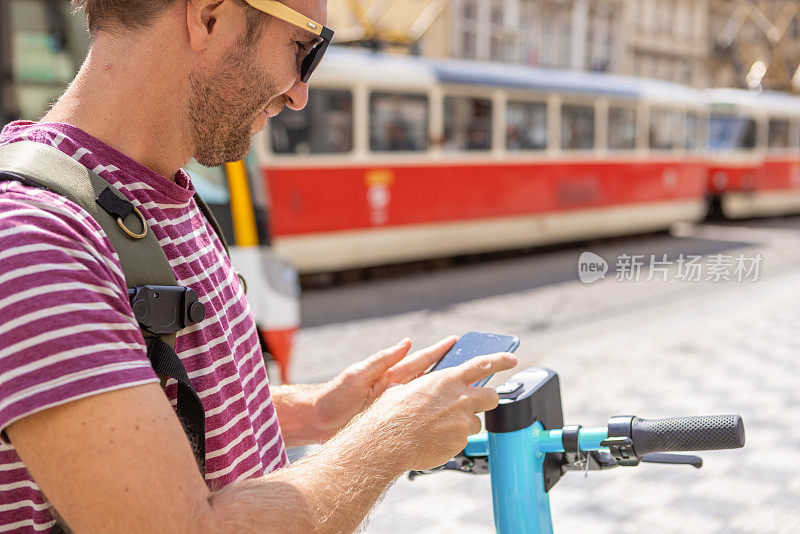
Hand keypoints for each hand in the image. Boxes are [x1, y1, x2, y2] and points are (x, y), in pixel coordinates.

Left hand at [313, 336, 457, 440]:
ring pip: (426, 397)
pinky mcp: (391, 421)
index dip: (437, 351)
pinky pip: (416, 416)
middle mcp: (395, 388)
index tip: (455, 340)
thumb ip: (381, 359)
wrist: (318, 421)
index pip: (419, 360)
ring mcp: (395, 405)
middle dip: (449, 369)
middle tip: (472, 362)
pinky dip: (431, 414)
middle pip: (429, 377)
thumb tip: (405, 342)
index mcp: (389, 375)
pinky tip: (443, 417)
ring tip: (466, 389)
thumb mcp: (357, 374)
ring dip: (444, 392)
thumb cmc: (334, 395)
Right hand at [358, 351, 518, 470]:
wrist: (388, 441)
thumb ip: (431, 383)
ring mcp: (463, 422)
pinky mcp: (461, 441)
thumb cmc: (392, 412)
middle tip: (473, 404)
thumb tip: (433, 384)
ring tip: (439, 426)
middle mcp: (461, 398)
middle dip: (486, 400)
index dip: (501, 360)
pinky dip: (452, 439)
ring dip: (464, 423)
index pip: (483, 364)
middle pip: (491, 397)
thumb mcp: (409, 386)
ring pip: (475, 422)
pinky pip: (463, 439)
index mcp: (448, 379)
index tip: (511, 359)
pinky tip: (435, 438)